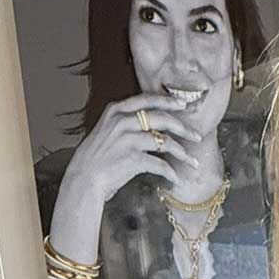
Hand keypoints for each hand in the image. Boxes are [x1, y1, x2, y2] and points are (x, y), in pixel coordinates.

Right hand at [49, 93, 207, 264]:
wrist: (82, 179)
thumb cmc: (95, 160)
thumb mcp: (106, 132)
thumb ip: (125, 123)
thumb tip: (149, 125)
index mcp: (116, 111)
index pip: (147, 100)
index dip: (168, 101)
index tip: (183, 104)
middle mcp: (123, 121)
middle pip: (162, 118)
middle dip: (184, 127)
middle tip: (196, 136)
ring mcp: (128, 139)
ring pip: (165, 142)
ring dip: (183, 153)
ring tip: (193, 162)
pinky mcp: (133, 159)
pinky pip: (160, 164)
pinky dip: (171, 173)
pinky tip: (177, 179)